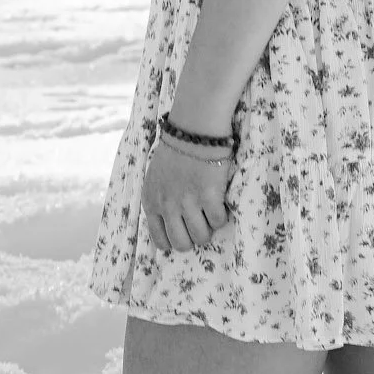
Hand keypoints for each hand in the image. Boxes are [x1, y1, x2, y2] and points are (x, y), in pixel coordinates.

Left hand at [141, 135, 234, 252]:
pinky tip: (219, 202)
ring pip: (202, 237)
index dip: (174, 241)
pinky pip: (218, 221)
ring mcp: (188, 202)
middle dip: (193, 239)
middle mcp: (168, 206)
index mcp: (152, 202)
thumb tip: (170, 224)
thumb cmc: (174, 152)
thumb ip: (159, 201)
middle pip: (182, 244)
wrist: (193, 129)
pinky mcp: (210, 196)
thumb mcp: (154, 179)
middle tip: (200, 224)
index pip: (160, 240)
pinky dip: (221, 215)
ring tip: (210, 213)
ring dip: (208, 228)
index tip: (184, 233)